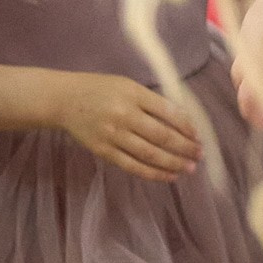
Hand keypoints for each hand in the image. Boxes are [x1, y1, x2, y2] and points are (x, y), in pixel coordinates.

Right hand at [57, 73, 200, 183]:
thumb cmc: (100, 89)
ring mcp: (113, 135)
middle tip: (200, 155)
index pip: (168, 112)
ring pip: (150, 154)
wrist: (63, 100)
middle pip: (162, 135)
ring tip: (190, 168)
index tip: (199, 136)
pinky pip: (132, 165)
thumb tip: (183, 122)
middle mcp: (124, 114)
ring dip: (173, 163)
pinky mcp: (103, 151)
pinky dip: (153, 173)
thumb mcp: (127, 85)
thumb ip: (151, 101)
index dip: (187, 127)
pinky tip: (169, 176)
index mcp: (133, 94)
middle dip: (185, 147)